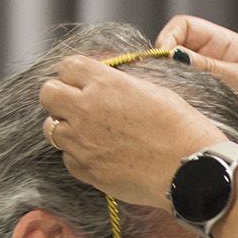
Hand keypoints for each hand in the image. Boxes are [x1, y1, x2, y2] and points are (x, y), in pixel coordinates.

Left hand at [38, 56, 224, 204]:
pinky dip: (79, 156)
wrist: (191, 169)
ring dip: (66, 128)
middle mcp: (86, 109)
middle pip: (47, 94)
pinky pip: (67, 158)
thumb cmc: (181, 128)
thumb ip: (119, 84)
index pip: (66, 66)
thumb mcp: (153, 90)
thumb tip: (104, 83)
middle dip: (59, 97)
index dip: (74, 74)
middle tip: (77, 106)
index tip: (83, 82)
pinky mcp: (86, 170)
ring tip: (90, 134)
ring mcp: (82, 142)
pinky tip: (102, 156)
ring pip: (51, 129)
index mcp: (105, 83)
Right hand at [155, 15, 237, 165]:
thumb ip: (207, 68)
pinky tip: (187, 120)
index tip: (164, 60)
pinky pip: (190, 107)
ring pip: (179, 84)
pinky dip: (185, 111)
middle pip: (176, 55)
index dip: (168, 38)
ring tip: (179, 104)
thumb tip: (172, 55)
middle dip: (167, 68)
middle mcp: (214, 63)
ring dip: (176, 93)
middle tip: (165, 86)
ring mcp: (213, 87)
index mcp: (223, 45)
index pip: (182, 27)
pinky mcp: (214, 111)